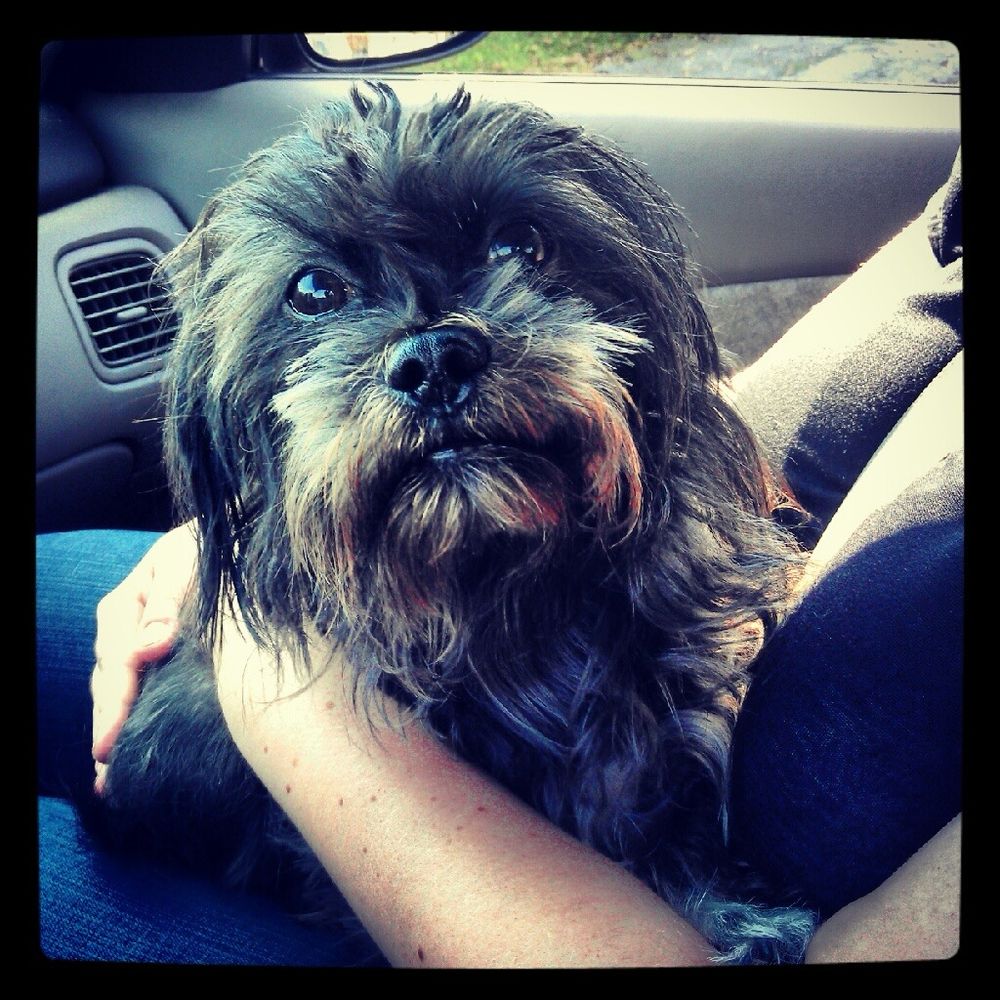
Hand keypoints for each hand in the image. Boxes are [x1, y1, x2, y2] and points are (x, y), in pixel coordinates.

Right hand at [90, 522, 197, 792]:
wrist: (233, 543)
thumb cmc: (210, 549)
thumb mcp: (188, 563)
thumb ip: (167, 603)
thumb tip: (149, 649)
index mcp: (123, 608)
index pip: (116, 663)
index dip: (115, 704)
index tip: (108, 741)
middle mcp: (124, 634)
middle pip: (111, 688)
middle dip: (108, 729)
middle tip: (108, 770)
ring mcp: (138, 651)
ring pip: (120, 699)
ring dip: (115, 735)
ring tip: (111, 781)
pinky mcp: (159, 665)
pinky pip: (140, 699)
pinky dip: (133, 728)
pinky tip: (128, 764)